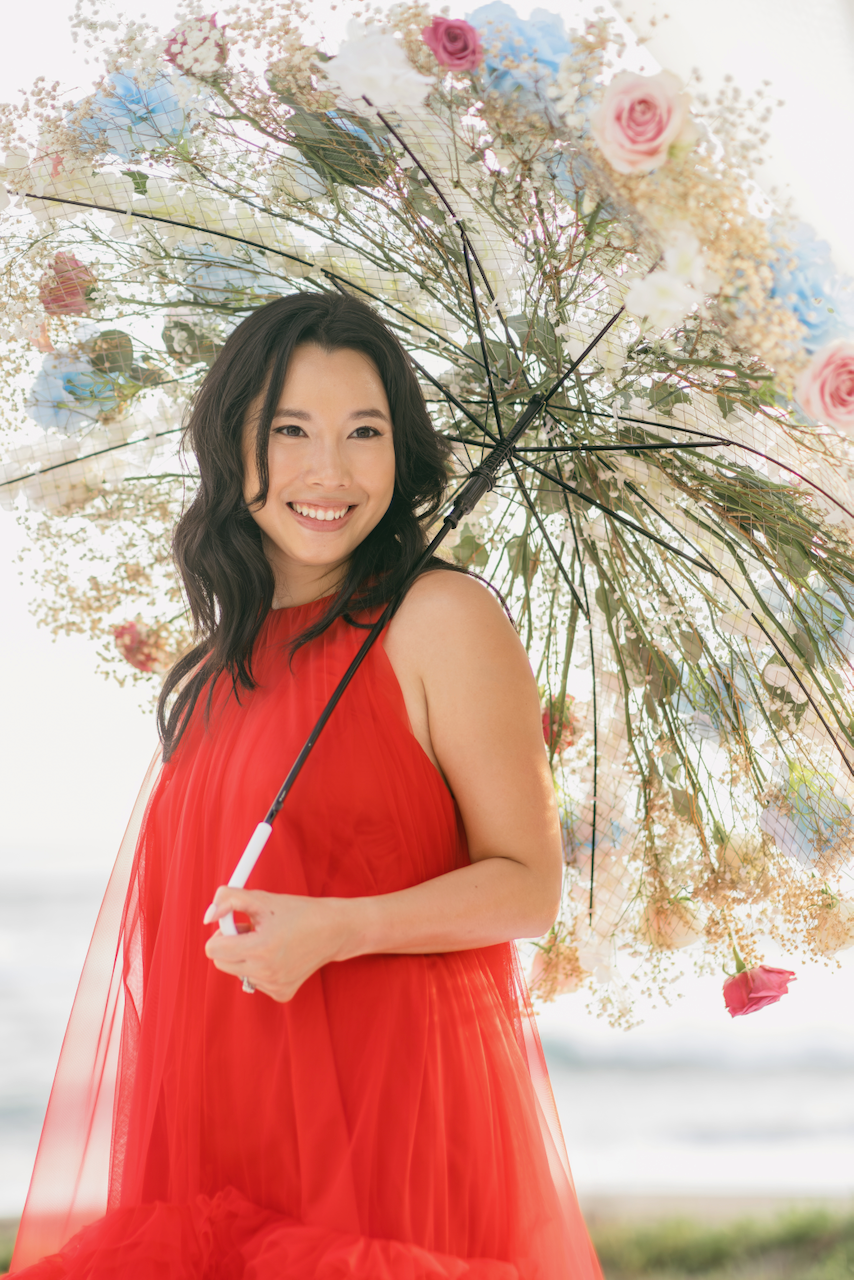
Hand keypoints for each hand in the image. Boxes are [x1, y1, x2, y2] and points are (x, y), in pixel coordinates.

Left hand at [203, 888, 350, 1001]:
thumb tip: (208, 916)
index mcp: (260, 947)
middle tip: (250, 931)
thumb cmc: (297, 912)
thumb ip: (229, 899)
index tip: (233, 925)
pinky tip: (278, 956)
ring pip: (238, 972)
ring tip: (268, 942)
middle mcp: (266, 971)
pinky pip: (255, 981)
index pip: (213, 950)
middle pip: (221, 963)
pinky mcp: (282, 994)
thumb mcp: (262, 899)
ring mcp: (274, 986)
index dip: (220, 934)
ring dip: (246, 957)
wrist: (333, 930)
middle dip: (230, 945)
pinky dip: (260, 969)